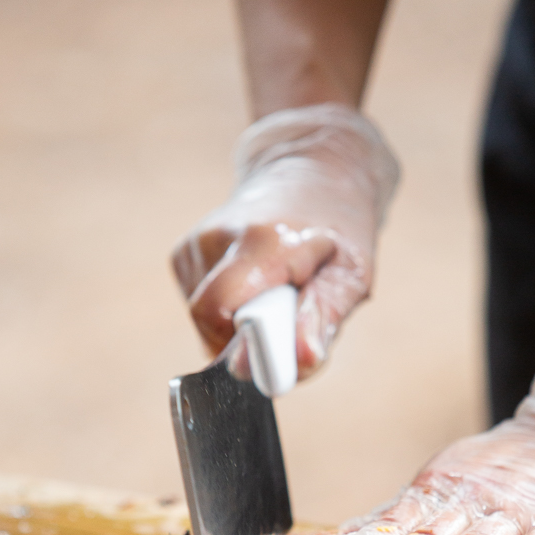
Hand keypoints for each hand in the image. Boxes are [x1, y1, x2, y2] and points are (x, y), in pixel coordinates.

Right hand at [173, 103, 398, 376]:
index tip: (274, 363)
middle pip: (211, 324)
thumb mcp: (351, 274)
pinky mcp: (183, 255)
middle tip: (289, 317)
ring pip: (208, 324)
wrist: (311, 170)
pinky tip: (257, 285)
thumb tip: (301, 360)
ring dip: (244, 327)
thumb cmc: (339, 227)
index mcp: (262, 240)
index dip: (243, 348)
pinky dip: (232, 314)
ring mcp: (194, 246)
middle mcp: (217, 237)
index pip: (220, 311)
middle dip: (250, 340)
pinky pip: (205, 313)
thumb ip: (323, 319)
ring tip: (277, 292)